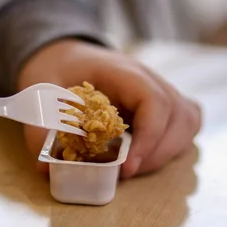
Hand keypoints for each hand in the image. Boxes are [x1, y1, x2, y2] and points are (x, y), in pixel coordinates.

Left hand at [18, 40, 200, 177]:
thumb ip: (42, 129)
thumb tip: (46, 169)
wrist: (62, 54)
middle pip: (179, 115)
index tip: (127, 167)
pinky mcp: (160, 105)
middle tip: (126, 173)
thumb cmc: (55, 70)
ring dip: (166, 152)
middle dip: (156, 153)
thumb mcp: (39, 93)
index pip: (154, 101)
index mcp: (122, 71)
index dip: (148, 137)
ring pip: (187, 122)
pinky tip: (144, 157)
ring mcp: (159, 90)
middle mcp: (149, 79)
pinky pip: (184, 125)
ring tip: (133, 168)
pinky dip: (172, 146)